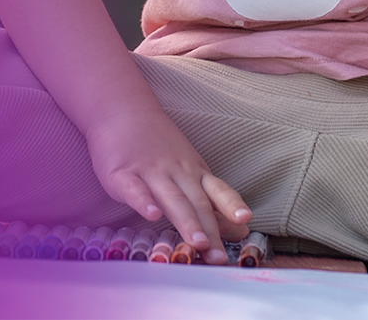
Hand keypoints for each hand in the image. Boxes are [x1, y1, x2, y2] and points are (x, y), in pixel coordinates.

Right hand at [81, 109, 254, 262]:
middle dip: (211, 232)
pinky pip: (135, 190)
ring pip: (172, 199)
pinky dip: (144, 202)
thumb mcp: (190, 168)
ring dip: (186, 222)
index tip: (246, 220)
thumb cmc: (157, 145)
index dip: (232, 206)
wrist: (122, 110)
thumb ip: (211, 200)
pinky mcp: (122, 174)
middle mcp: (177, 173)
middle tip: (219, 257)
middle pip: (197, 203)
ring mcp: (150, 172)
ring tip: (198, 243)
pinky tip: (151, 215)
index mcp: (194, 173)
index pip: (218, 191)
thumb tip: (241, 230)